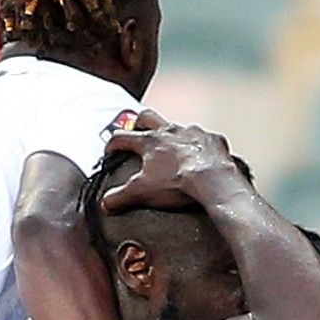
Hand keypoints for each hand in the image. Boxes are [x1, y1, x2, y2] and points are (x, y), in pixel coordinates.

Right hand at [101, 124, 243, 212]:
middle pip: (147, 117)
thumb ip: (120, 196)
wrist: (212, 181)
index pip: (121, 136)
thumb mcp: (142, 192)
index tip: (111, 152)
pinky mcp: (213, 140)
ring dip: (172, 135)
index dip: (112, 144)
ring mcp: (193, 132)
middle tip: (137, 132)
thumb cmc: (178, 182)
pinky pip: (205, 138)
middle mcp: (170, 131)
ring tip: (172, 150)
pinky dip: (200, 146)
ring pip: (178, 126)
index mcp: (150, 141)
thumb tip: (106, 203)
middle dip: (139, 122)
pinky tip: (201, 158)